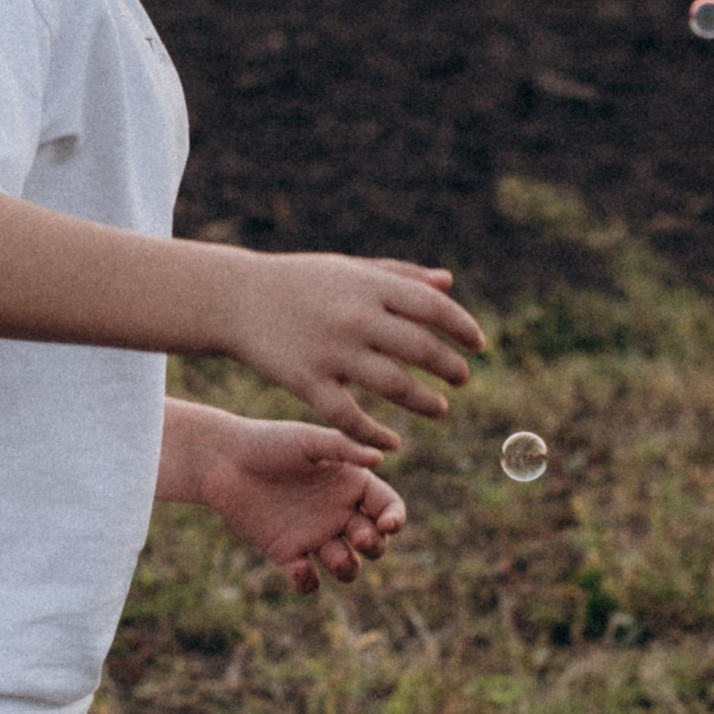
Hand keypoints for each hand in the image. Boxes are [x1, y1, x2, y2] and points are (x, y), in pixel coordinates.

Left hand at [198, 416, 408, 590]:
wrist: (223, 460)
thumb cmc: (268, 442)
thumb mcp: (309, 440)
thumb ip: (345, 448)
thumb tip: (381, 458)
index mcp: (351, 483)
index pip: (387, 507)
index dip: (394, 519)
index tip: (388, 525)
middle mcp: (338, 512)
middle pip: (373, 542)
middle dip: (374, 546)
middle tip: (358, 537)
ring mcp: (314, 535)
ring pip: (346, 566)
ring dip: (347, 568)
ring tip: (333, 557)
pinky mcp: (286, 553)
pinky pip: (308, 580)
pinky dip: (308, 581)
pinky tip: (298, 566)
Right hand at [226, 251, 483, 448]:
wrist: (235, 298)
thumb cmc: (299, 282)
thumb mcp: (349, 269)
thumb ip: (400, 276)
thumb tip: (448, 284)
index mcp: (368, 286)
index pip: (432, 307)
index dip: (461, 327)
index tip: (478, 344)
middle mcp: (354, 317)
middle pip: (420, 348)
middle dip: (450, 367)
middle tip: (462, 379)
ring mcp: (330, 352)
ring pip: (393, 386)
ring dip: (424, 402)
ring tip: (440, 409)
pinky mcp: (306, 382)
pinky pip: (349, 417)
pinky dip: (375, 434)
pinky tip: (393, 444)